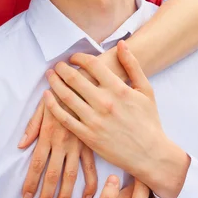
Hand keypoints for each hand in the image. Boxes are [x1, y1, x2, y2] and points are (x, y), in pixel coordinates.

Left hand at [18, 98, 96, 197]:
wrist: (86, 85)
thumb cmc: (60, 93)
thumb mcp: (42, 106)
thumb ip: (32, 127)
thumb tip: (21, 145)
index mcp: (48, 135)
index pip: (37, 164)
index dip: (31, 182)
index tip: (26, 197)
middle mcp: (62, 144)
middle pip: (52, 175)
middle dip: (46, 196)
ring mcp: (78, 146)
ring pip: (70, 177)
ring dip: (64, 196)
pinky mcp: (91, 145)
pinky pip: (91, 169)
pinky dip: (90, 185)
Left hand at [44, 40, 190, 197]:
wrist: (150, 154)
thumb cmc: (148, 121)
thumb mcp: (146, 90)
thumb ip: (132, 65)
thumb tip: (121, 44)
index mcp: (118, 89)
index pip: (92, 64)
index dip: (79, 57)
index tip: (74, 58)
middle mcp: (104, 103)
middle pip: (75, 78)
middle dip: (62, 68)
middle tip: (58, 65)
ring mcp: (94, 120)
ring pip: (66, 96)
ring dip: (54, 82)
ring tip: (50, 75)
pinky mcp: (87, 136)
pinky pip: (64, 118)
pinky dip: (52, 105)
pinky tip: (47, 96)